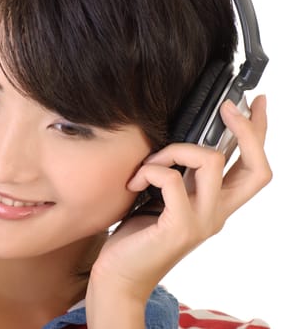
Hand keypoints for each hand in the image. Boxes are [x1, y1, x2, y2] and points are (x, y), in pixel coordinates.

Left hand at [88, 95, 270, 305]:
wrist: (119, 275)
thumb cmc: (138, 235)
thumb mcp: (164, 199)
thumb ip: (181, 177)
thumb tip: (179, 142)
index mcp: (216, 205)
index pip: (254, 169)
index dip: (259, 134)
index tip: (257, 104)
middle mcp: (217, 214)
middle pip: (256, 167)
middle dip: (246, 129)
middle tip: (228, 108)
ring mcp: (202, 222)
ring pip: (211, 162)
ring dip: (173, 150)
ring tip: (148, 165)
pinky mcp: (179, 227)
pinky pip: (172, 180)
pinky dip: (150, 171)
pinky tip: (134, 183)